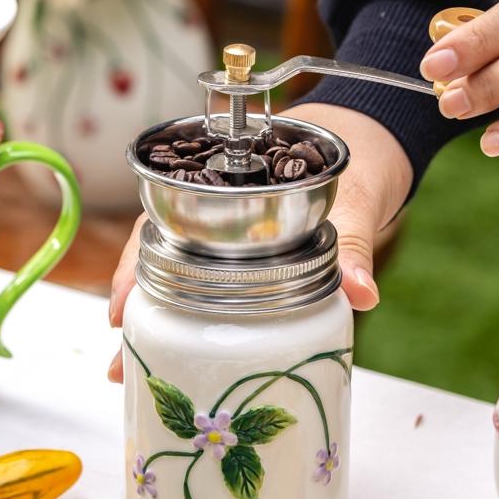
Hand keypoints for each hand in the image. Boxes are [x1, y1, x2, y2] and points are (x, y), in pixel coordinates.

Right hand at [107, 103, 412, 381]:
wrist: (377, 138)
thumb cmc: (361, 152)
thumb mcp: (357, 197)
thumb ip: (355, 242)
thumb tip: (360, 293)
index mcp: (226, 182)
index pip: (163, 225)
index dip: (137, 268)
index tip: (121, 310)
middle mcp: (221, 208)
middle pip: (163, 258)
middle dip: (141, 309)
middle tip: (122, 361)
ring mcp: (236, 232)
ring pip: (183, 273)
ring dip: (163, 316)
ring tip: (140, 361)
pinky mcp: (258, 253)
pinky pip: (217, 283)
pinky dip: (199, 313)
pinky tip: (192, 342)